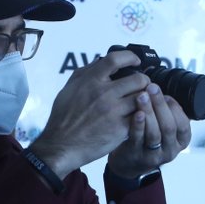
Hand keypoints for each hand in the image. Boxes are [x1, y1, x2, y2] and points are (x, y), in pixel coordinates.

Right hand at [30, 51, 149, 177]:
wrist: (61, 146)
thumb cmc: (63, 118)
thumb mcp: (68, 89)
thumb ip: (85, 73)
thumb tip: (100, 62)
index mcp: (90, 81)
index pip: (116, 59)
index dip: (130, 57)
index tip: (135, 62)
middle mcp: (103, 94)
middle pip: (138, 79)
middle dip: (144, 82)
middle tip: (141, 87)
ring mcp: (113, 112)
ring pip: (143, 99)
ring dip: (144, 100)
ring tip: (139, 104)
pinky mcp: (120, 129)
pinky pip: (139, 118)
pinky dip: (140, 117)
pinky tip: (134, 119)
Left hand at [107, 84, 191, 177]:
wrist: (128, 163)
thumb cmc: (147, 139)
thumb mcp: (163, 130)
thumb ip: (167, 114)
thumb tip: (161, 89)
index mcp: (181, 141)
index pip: (183, 124)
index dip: (174, 107)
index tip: (165, 94)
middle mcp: (170, 150)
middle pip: (169, 126)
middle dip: (160, 105)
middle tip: (152, 88)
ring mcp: (153, 155)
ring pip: (154, 133)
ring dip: (149, 112)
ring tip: (142, 96)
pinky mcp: (136, 155)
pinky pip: (138, 138)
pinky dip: (137, 125)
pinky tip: (136, 113)